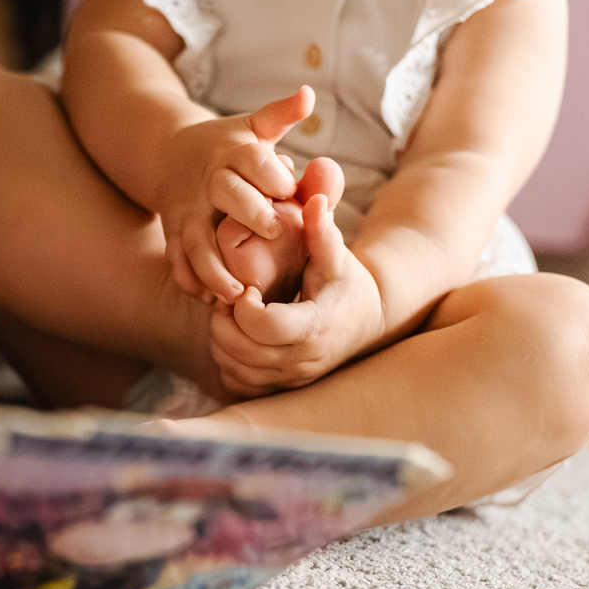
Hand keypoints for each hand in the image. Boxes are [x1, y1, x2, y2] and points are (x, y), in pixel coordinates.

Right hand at [156, 87, 314, 304]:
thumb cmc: (228, 146)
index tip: (289, 190)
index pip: (254, 160)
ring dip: (214, 268)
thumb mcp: (253, 127)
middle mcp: (209, 183)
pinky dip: (190, 281)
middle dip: (249, 213)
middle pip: (228, 195)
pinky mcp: (174, 234)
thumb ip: (282, 115)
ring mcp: (188, 212)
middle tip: (273, 233)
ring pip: (198, 241)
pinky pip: (178, 261)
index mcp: (232, 154)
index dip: (272, 174)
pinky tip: (209, 301)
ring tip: (238, 293)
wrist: (170, 155)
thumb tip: (309, 93)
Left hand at [208, 194, 385, 394]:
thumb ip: (322, 230)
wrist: (367, 321)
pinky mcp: (282, 389)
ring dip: (222, 341)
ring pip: (234, 369)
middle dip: (224, 322)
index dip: (243, 306)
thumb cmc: (345, 283)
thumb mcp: (336, 257)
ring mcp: (292, 379)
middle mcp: (303, 360)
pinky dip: (228, 363)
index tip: (246, 288)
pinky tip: (237, 338)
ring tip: (232, 316)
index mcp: (314, 326)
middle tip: (231, 300)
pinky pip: (238, 384)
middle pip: (241, 350)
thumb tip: (313, 199)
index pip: (263, 325)